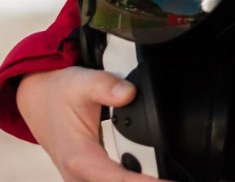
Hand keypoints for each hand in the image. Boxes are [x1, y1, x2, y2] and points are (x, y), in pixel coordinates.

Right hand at [16, 67, 158, 181]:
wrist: (38, 98)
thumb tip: (128, 93)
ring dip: (138, 181)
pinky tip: (152, 176)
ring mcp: (82, 179)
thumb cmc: (58, 93)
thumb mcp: (82, 82)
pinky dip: (131, 179)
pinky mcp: (88, 176)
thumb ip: (107, 86)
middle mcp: (79, 175)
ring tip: (169, 177)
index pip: (117, 180)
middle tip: (177, 177)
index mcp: (79, 158)